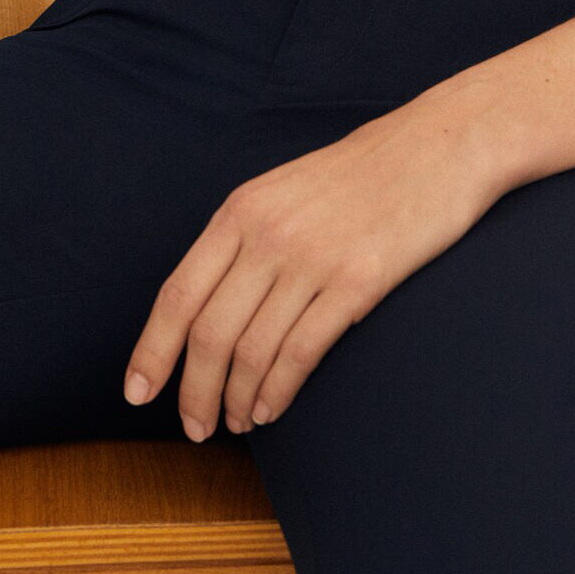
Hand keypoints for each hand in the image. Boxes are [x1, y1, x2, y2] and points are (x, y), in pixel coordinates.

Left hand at [121, 96, 508, 437]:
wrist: (438, 146)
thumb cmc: (361, 172)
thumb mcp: (285, 189)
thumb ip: (246, 237)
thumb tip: (209, 305)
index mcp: (242, 208)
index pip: (178, 292)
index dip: (151, 350)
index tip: (136, 392)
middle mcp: (268, 233)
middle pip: (209, 333)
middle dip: (194, 391)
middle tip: (196, 427)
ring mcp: (312, 258)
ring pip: (252, 351)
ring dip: (237, 400)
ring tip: (238, 421)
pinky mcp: (357, 283)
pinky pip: (301, 353)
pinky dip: (279, 392)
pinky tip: (273, 409)